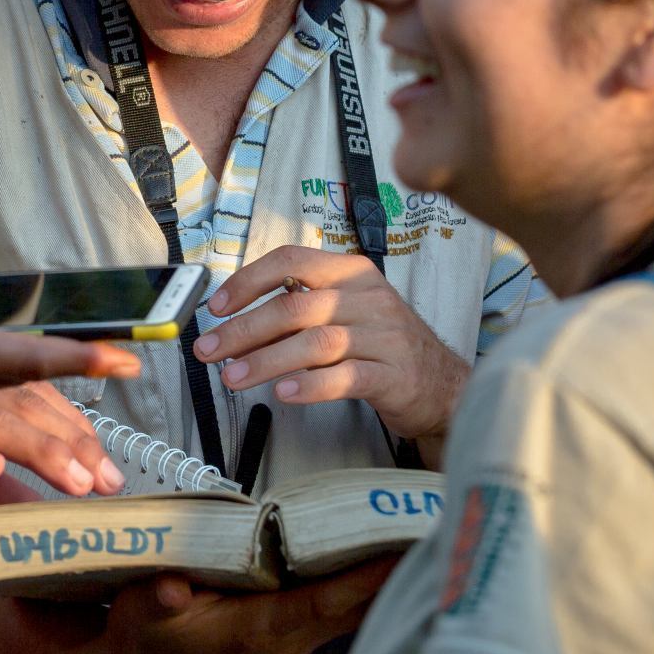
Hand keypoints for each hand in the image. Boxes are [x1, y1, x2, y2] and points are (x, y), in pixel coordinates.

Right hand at [98, 558, 398, 653]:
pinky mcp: (294, 630)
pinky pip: (339, 606)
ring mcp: (295, 638)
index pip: (320, 604)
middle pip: (351, 605)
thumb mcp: (143, 614)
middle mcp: (286, 639)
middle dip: (388, 571)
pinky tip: (379, 558)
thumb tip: (172, 588)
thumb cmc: (152, 634)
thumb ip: (157, 600)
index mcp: (256, 631)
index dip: (361, 581)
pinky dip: (363, 583)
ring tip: (414, 535)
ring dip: (379, 576)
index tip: (397, 554)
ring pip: (349, 607)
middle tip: (427, 531)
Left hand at [193, 245, 467, 445]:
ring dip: (266, 360)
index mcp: (351, 272)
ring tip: (233, 376)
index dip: (248, 281)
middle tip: (209, 350)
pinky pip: (346, 377)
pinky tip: (282, 393)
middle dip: (244, 329)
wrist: (445, 385)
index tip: (216, 306)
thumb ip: (295, 317)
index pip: (291, 260)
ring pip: (316, 342)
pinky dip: (310, 385)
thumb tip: (233, 328)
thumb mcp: (343, 316)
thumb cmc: (382, 346)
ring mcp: (384, 336)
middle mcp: (368, 298)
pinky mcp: (394, 376)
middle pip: (295, 307)